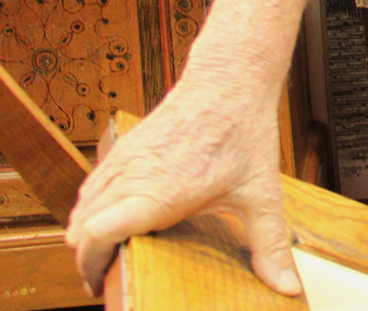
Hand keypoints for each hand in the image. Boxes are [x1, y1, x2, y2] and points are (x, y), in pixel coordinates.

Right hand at [64, 74, 298, 297]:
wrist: (229, 81)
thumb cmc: (243, 134)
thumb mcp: (261, 194)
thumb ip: (269, 244)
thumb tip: (286, 285)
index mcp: (158, 195)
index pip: (96, 234)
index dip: (90, 265)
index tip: (101, 286)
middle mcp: (132, 177)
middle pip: (80, 228)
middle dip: (86, 260)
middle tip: (105, 281)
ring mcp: (123, 159)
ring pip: (81, 206)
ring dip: (84, 235)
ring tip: (105, 257)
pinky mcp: (124, 147)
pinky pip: (91, 185)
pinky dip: (89, 209)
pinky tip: (109, 221)